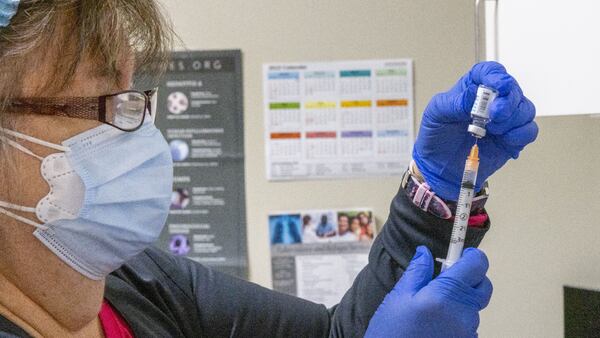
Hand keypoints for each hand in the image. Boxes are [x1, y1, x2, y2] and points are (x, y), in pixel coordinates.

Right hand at [365, 246, 491, 337]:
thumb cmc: (391, 335)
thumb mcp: (398, 298)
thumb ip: (417, 272)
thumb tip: (424, 253)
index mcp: (446, 295)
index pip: (477, 265)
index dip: (471, 256)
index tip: (460, 253)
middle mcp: (463, 314)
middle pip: (482, 285)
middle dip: (468, 278)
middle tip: (443, 278)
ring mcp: (467, 332)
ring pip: (473, 305)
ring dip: (460, 299)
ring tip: (432, 305)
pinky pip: (468, 323)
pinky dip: (457, 317)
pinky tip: (434, 321)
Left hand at [413, 61, 537, 200]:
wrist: (439, 167)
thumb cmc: (436, 136)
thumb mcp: (436, 114)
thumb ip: (454, 102)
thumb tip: (473, 95)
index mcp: (472, 88)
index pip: (490, 72)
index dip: (497, 76)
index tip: (499, 86)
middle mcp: (491, 101)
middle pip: (513, 89)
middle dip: (508, 101)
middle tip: (495, 114)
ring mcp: (503, 120)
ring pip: (525, 109)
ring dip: (514, 118)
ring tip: (494, 130)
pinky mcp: (511, 138)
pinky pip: (529, 131)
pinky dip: (521, 134)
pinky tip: (506, 139)